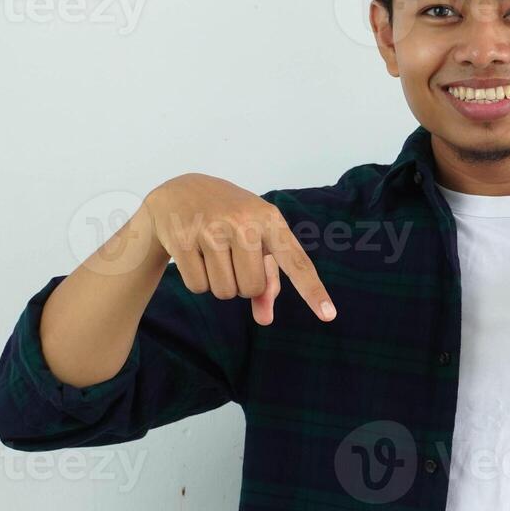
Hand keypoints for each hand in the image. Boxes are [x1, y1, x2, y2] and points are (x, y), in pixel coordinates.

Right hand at [141, 173, 336, 325]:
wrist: (180, 190)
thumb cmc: (229, 220)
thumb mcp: (255, 239)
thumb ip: (267, 280)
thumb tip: (265, 320)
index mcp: (269, 219)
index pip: (296, 262)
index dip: (312, 290)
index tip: (329, 315)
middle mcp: (243, 221)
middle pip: (251, 288)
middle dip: (241, 284)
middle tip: (231, 258)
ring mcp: (211, 229)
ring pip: (224, 292)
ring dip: (219, 284)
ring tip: (212, 254)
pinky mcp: (182, 239)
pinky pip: (198, 286)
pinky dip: (197, 281)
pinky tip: (193, 254)